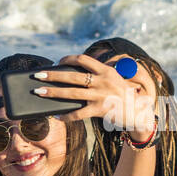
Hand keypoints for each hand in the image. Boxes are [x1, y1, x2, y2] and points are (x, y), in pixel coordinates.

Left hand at [33, 54, 156, 134]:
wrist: (139, 112)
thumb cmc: (121, 96)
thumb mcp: (112, 81)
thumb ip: (96, 78)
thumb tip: (70, 80)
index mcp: (106, 70)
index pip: (84, 59)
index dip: (68, 59)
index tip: (57, 62)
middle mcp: (103, 80)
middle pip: (72, 76)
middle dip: (52, 75)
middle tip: (37, 76)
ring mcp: (101, 95)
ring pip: (71, 93)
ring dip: (53, 92)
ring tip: (39, 92)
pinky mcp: (100, 109)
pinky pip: (78, 113)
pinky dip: (66, 116)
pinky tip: (57, 116)